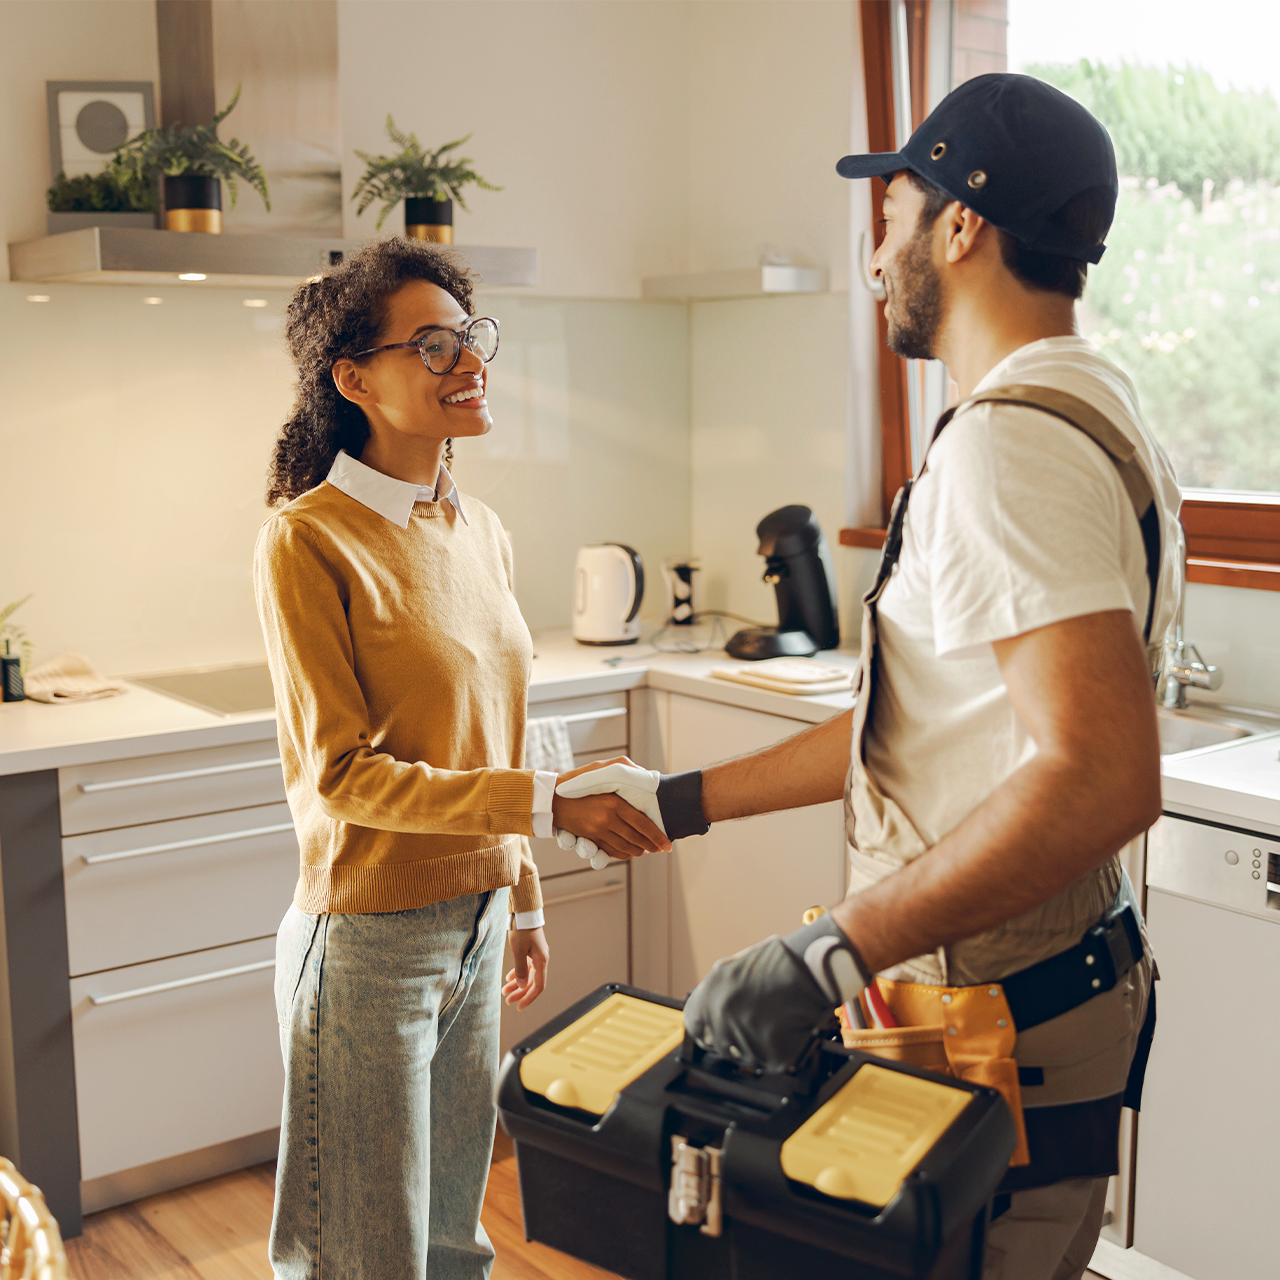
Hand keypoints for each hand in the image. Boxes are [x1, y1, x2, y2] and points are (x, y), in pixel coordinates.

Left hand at [504, 927, 549, 1010]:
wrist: (524, 912)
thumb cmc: (521, 929)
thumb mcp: (518, 950)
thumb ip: (520, 969)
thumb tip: (521, 986)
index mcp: (541, 961)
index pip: (538, 986)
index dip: (529, 998)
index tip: (519, 1007)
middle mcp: (541, 959)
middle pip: (533, 982)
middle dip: (520, 993)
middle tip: (507, 1001)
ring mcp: (537, 955)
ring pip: (528, 975)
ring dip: (517, 984)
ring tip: (504, 991)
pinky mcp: (532, 950)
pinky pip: (527, 967)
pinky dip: (518, 973)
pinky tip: (509, 978)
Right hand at [552, 763, 670, 861]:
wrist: (552, 797)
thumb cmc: (579, 779)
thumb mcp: (601, 769)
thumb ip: (625, 769)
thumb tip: (647, 775)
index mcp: (614, 802)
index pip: (642, 824)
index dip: (657, 836)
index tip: (667, 843)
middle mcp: (606, 819)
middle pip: (636, 839)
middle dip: (651, 846)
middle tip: (661, 848)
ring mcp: (597, 831)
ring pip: (625, 848)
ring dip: (639, 851)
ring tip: (648, 850)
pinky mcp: (590, 838)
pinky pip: (612, 851)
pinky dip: (624, 854)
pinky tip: (631, 851)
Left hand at [683, 914, 863, 1073]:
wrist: (815, 967)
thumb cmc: (780, 962)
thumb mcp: (734, 967)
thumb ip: (715, 991)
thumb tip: (707, 1010)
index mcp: (710, 996)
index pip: (694, 1025)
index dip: (706, 1028)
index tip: (714, 1031)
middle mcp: (723, 1019)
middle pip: (721, 1044)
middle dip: (735, 1037)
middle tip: (757, 1023)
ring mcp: (746, 1039)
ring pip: (746, 1056)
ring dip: (758, 1045)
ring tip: (776, 1021)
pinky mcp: (772, 1057)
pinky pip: (771, 1062)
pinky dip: (780, 1051)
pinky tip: (788, 1028)